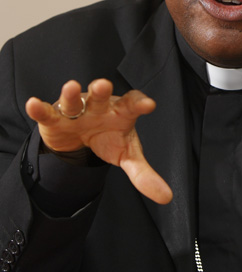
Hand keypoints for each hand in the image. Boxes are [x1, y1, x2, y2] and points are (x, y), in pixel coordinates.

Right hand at [25, 79, 172, 204]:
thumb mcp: (126, 155)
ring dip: (72, 95)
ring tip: (71, 87)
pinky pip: (48, 112)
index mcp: (121, 112)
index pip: (133, 103)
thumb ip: (143, 173)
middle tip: (103, 85)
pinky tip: (34, 104)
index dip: (140, 103)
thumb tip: (166, 197)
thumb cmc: (109, 137)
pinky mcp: (55, 119)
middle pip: (101, 96)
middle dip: (101, 90)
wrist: (81, 139)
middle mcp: (99, 106)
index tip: (149, 105)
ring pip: (74, 101)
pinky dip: (40, 109)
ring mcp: (77, 111)